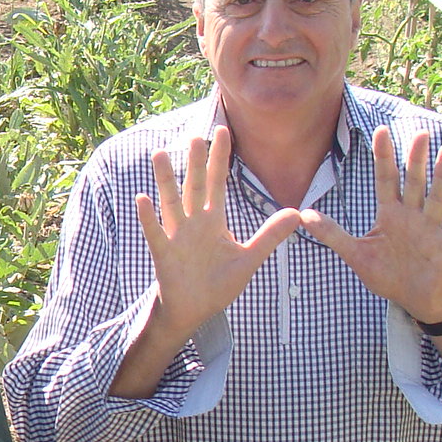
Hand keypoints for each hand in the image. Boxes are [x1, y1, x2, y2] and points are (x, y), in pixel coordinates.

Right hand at [134, 127, 301, 341]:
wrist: (193, 311)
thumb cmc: (217, 284)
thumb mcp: (249, 258)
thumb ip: (270, 235)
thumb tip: (297, 213)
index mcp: (213, 221)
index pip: (218, 183)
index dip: (220, 158)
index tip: (224, 131)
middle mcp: (193, 223)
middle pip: (195, 186)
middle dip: (196, 162)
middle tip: (196, 135)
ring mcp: (177, 236)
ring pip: (171, 203)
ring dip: (166, 180)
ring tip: (160, 154)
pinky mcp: (164, 254)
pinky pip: (155, 232)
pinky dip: (149, 217)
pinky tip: (143, 199)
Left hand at [298, 127, 441, 322]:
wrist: (414, 298)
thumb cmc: (387, 273)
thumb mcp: (356, 254)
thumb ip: (332, 234)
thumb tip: (304, 216)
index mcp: (390, 215)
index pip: (385, 180)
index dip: (383, 157)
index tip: (380, 130)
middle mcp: (412, 217)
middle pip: (414, 184)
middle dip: (415, 160)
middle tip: (420, 133)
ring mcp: (431, 231)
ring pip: (437, 199)